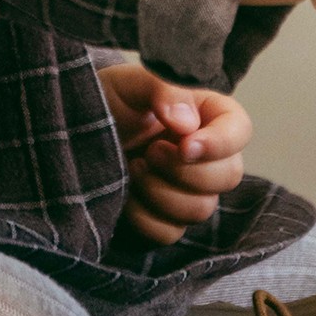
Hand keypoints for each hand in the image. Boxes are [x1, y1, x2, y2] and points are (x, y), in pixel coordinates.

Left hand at [97, 61, 251, 245]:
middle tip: (150, 151)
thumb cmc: (110, 99)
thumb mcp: (131, 82)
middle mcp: (205, 155)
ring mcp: (188, 190)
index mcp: (207, 114)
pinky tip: (125, 194)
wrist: (76, 131)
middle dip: (185, 170)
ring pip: (201, 209)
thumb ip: (163, 91)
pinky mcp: (165, 218)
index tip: (183, 144)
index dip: (219, 143)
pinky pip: (171, 233)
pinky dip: (144, 217)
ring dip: (162, 192)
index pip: (240, 131)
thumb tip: (187, 124)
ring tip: (134, 167)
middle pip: (228, 176)